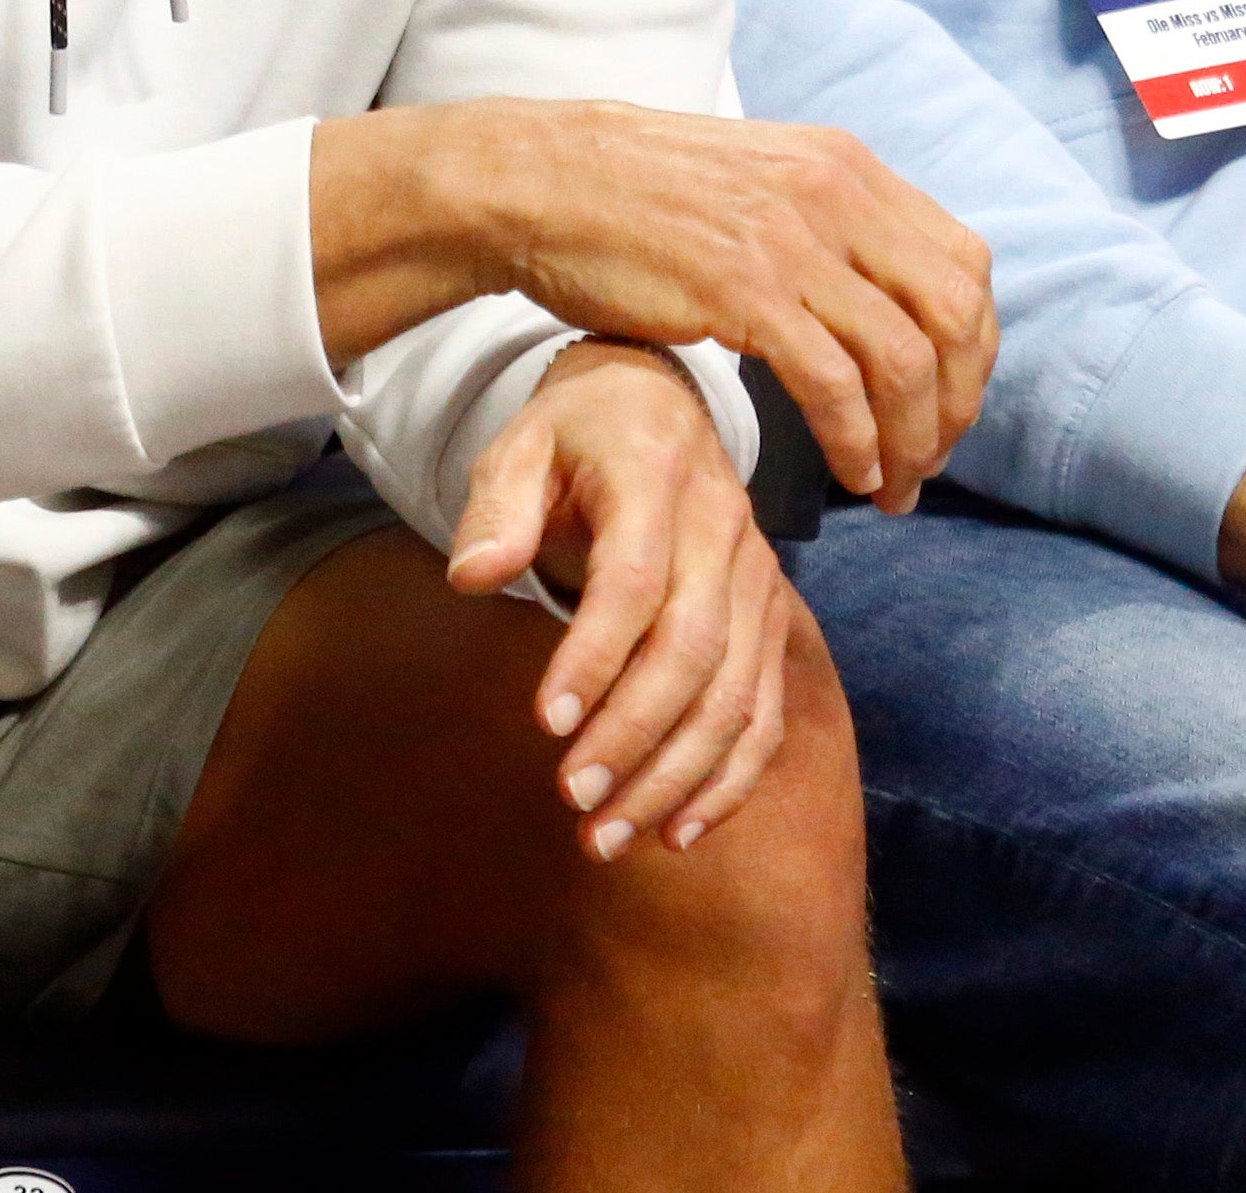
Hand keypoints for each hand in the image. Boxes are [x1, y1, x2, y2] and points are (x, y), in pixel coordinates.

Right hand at [317, 101, 995, 512]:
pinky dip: (858, 441)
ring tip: (892, 486)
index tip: (946, 401)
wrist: (539, 180)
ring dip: (914, 439)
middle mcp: (835, 197)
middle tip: (928, 459)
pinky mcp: (744, 291)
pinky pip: (836, 385)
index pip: (966, 266)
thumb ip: (825, 220)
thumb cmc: (631, 192)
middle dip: (956, 404)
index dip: (973, 349)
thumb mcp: (756, 179)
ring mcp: (792, 242)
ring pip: (905, 359)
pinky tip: (850, 473)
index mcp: (846, 169)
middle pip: (954, 317)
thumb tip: (878, 284)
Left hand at [448, 342, 799, 861]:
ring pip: (737, 698)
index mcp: (656, 479)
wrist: (657, 407)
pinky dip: (728, 780)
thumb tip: (472, 579)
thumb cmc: (572, 436)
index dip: (593, 658)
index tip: (543, 723)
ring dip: (678, 779)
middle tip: (574, 802)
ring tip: (611, 837)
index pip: (633, 584)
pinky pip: (766, 714)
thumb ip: (495, 508)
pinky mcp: (773, 622)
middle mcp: (724, 534)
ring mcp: (760, 583)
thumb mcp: (518, 445)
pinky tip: (676, 829)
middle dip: (634, 737)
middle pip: (693, 654)